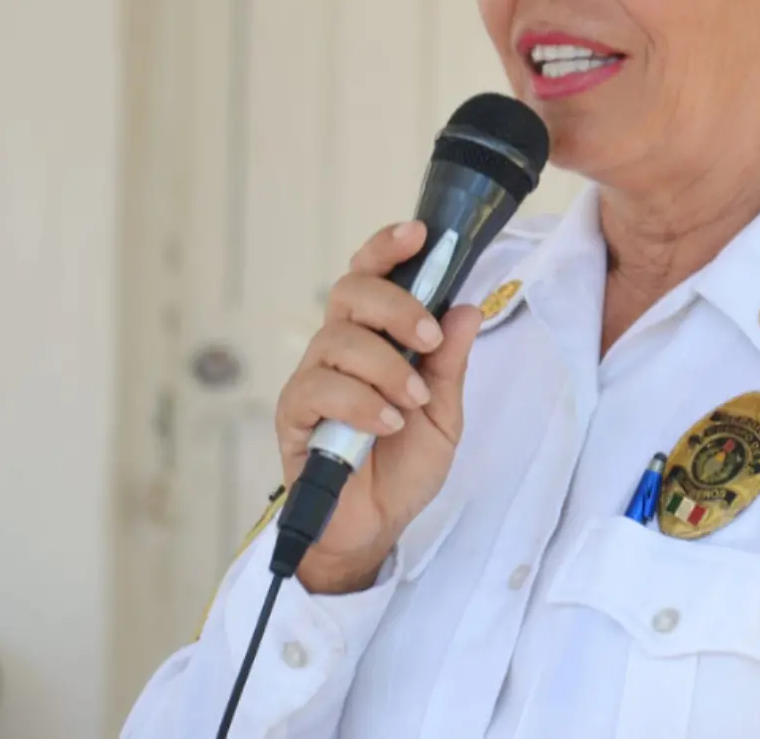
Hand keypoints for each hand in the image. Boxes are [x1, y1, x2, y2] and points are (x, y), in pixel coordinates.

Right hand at [274, 220, 482, 593]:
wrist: (376, 525)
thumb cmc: (404, 464)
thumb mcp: (444, 412)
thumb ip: (449, 362)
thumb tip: (465, 307)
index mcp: (375, 337)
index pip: (372, 275)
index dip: (389, 247)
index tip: (420, 233)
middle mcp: (338, 349)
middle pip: (350, 292)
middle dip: (396, 306)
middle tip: (427, 338)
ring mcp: (313, 379)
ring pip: (338, 340)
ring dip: (385, 366)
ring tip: (411, 402)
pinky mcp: (294, 416)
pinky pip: (319, 389)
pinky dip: (360, 402)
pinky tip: (386, 424)